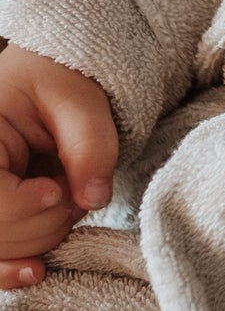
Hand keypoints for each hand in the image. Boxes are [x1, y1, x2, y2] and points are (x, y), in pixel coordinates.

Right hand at [0, 45, 117, 289]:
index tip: (60, 189)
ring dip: (42, 236)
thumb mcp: (81, 99)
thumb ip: (90, 146)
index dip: (28, 207)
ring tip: (66, 196)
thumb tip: (93, 198)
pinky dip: (12, 266)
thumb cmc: (60, 76)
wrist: (49, 72)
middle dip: (47, 220)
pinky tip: (36, 270)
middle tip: (77, 186)